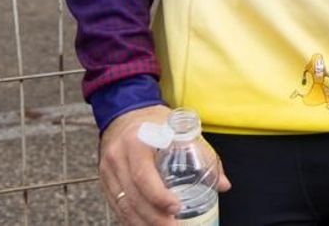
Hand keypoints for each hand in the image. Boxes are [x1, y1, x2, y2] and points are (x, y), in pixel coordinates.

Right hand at [98, 105, 230, 225]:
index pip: (144, 176)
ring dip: (141, 221)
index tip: (176, 208)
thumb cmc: (157, 121)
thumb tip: (223, 184)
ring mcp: (108, 169)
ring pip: (122, 203)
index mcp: (137, 141)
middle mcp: (118, 156)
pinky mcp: (105, 178)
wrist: (126, 112)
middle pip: (132, 195)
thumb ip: (203, 155)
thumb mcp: (181, 130)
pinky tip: (144, 224)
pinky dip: (129, 217)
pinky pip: (115, 203)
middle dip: (152, 216)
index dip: (159, 196)